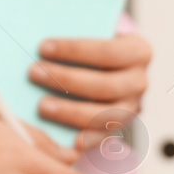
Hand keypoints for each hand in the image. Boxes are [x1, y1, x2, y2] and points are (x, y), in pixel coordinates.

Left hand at [29, 33, 151, 152]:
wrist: (106, 70)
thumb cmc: (90, 49)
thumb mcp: (90, 34)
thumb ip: (74, 34)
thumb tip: (40, 38)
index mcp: (138, 51)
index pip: (108, 51)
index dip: (75, 50)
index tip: (43, 47)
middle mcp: (139, 82)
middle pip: (105, 85)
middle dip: (67, 80)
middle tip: (34, 73)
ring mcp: (132, 108)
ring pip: (105, 115)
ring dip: (70, 111)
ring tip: (41, 105)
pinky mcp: (119, 128)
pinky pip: (103, 137)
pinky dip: (85, 139)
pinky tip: (65, 139)